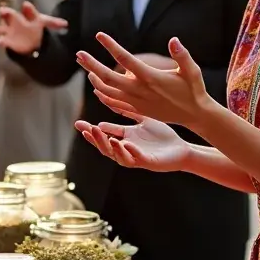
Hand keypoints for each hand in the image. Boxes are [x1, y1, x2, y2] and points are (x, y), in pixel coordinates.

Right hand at [0, 0, 66, 54]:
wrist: (30, 40)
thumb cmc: (37, 28)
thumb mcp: (44, 23)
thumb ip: (53, 23)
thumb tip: (66, 24)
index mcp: (25, 15)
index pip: (27, 11)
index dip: (27, 9)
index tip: (26, 6)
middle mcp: (15, 20)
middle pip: (9, 15)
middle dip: (6, 13)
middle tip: (3, 11)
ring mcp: (9, 31)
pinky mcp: (7, 41)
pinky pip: (2, 41)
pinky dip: (1, 41)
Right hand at [75, 116, 191, 172]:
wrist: (181, 150)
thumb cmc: (162, 137)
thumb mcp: (142, 120)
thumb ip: (127, 112)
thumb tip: (111, 97)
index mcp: (124, 139)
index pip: (103, 136)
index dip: (90, 131)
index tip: (78, 123)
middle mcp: (127, 150)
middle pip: (106, 147)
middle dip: (95, 139)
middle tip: (87, 129)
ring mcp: (137, 157)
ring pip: (118, 155)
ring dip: (110, 146)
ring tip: (104, 136)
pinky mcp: (149, 162)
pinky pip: (138, 158)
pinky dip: (131, 152)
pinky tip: (126, 143)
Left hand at [77, 34, 211, 127]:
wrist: (195, 115)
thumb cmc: (193, 89)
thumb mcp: (192, 71)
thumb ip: (182, 55)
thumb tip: (173, 39)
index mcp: (151, 78)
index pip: (125, 59)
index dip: (111, 46)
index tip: (99, 35)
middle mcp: (140, 91)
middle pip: (109, 77)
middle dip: (92, 65)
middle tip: (78, 53)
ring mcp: (136, 102)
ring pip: (108, 91)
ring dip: (94, 78)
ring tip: (85, 66)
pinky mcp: (137, 109)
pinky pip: (114, 102)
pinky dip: (102, 94)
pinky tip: (96, 86)